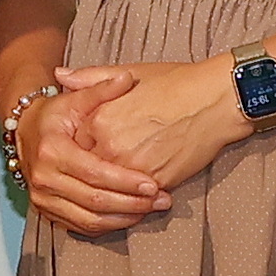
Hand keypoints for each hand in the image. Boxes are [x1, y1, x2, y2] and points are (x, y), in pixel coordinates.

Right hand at [20, 70, 171, 237]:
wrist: (25, 132)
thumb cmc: (55, 115)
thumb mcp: (76, 99)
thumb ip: (102, 89)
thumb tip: (126, 79)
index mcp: (52, 151)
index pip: (94, 173)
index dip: (125, 181)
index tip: (152, 184)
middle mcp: (44, 179)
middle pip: (94, 201)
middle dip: (131, 203)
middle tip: (161, 200)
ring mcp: (43, 198)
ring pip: (89, 220)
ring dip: (124, 219)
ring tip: (151, 209)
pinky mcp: (47, 211)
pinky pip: (81, 227)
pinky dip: (109, 225)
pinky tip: (130, 217)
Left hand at [64, 56, 253, 200]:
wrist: (215, 100)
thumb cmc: (176, 83)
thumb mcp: (129, 74)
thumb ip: (90, 79)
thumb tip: (60, 76)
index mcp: (98, 120)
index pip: (73, 147)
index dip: (79, 151)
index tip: (86, 151)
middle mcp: (110, 147)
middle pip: (88, 173)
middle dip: (91, 176)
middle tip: (102, 174)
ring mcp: (132, 168)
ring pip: (110, 192)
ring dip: (112, 194)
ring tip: (119, 191)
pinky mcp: (155, 183)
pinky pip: (135, 200)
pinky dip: (134, 201)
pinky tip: (138, 197)